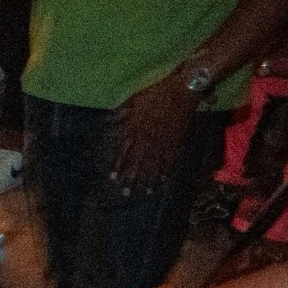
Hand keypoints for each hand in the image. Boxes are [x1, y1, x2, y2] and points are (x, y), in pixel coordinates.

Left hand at [109, 71, 200, 193]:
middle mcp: (146, 140)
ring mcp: (162, 143)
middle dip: (131, 179)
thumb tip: (107, 118)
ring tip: (145, 192)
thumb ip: (120, 112)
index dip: (118, 166)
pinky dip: (166, 171)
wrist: (180, 93)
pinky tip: (163, 180)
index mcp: (134, 130)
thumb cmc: (155, 94)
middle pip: (137, 163)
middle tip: (126, 194)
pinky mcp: (175, 143)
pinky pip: (170, 160)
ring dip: (149, 179)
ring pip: (153, 165)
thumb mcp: (133, 100)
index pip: (123, 152)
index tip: (113, 179)